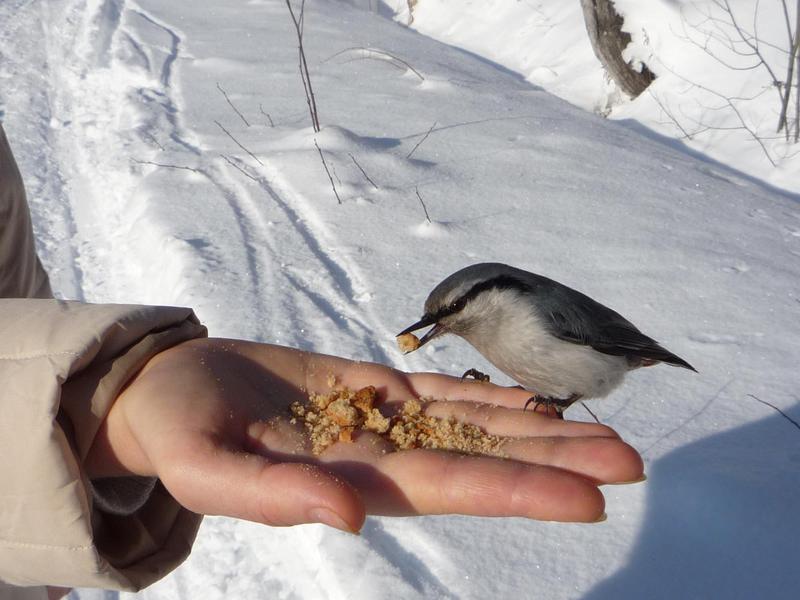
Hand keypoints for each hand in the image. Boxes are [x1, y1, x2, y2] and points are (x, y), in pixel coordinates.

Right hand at [86, 338, 642, 531]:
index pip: (452, 488)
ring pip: (476, 422)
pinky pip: (444, 392)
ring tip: (606, 429)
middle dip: (558, 459)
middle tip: (634, 461)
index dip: (521, 490)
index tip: (592, 498)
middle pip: (485, 456)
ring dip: (541, 426)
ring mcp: (382, 419)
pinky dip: (491, 394)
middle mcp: (383, 455)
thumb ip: (276, 496)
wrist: (169, 392)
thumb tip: (349, 517)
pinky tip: (535, 398)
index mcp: (352, 482)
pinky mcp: (370, 386)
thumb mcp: (210, 469)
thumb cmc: (178, 434)